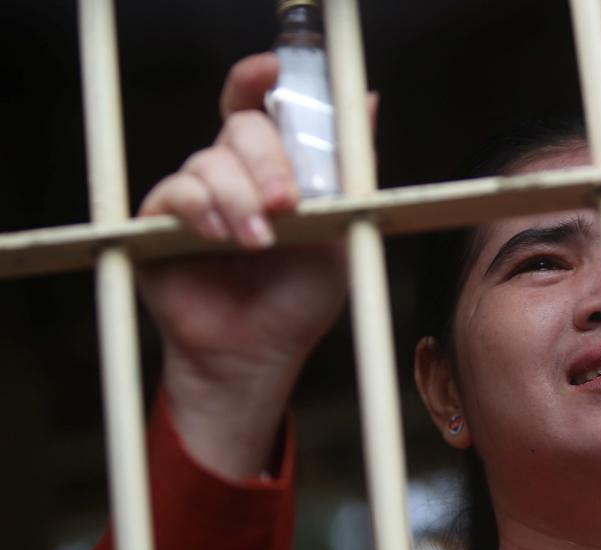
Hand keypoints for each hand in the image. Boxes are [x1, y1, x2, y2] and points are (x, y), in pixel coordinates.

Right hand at [137, 53, 352, 478]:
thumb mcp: (340, 229)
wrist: (259, 354)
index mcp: (272, 170)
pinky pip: (175, 194)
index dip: (259, 81)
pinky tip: (223, 237)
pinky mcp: (159, 223)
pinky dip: (202, 210)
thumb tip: (368, 101)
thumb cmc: (299, 298)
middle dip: (267, 162)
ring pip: (207, 162)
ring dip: (239, 199)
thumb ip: (348, 169)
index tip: (273, 71)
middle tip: (287, 203)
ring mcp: (193, 197)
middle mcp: (230, 175)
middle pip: (239, 130)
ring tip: (259, 243)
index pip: (260, 109)